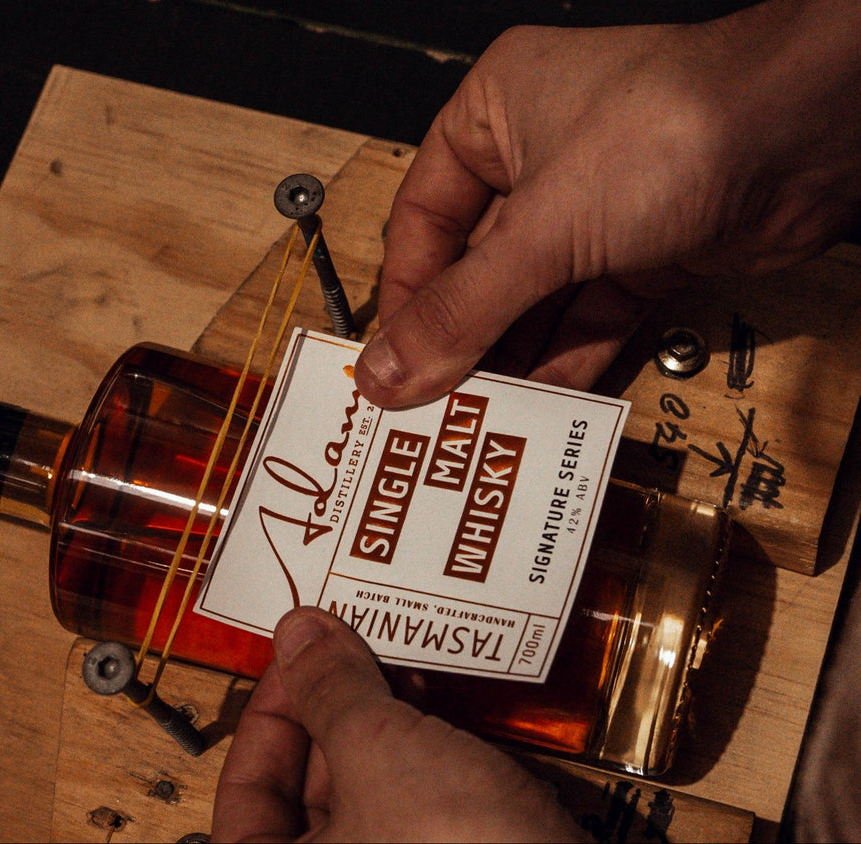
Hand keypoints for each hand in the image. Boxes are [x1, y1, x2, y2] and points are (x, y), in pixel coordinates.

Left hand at [211, 607, 582, 842]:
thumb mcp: (376, 748)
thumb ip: (329, 686)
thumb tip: (296, 632)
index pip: (244, 789)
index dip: (270, 711)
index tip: (300, 655)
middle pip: (304, 792)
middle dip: (331, 713)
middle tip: (353, 646)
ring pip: (367, 799)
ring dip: (381, 730)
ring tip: (401, 667)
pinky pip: (418, 814)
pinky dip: (424, 763)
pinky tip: (442, 712)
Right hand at [356, 0, 860, 407]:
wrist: (808, 133)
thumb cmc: (674, 126)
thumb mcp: (541, 230)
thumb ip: (462, 309)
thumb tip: (390, 370)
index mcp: (495, 113)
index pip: (422, 217)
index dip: (406, 293)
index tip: (389, 360)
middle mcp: (543, 153)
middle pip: (478, 263)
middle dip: (460, 334)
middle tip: (430, 397)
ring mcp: (600, 202)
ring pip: (535, 294)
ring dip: (511, 354)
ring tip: (476, 412)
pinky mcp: (650, 246)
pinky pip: (591, 312)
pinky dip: (570, 356)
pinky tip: (541, 400)